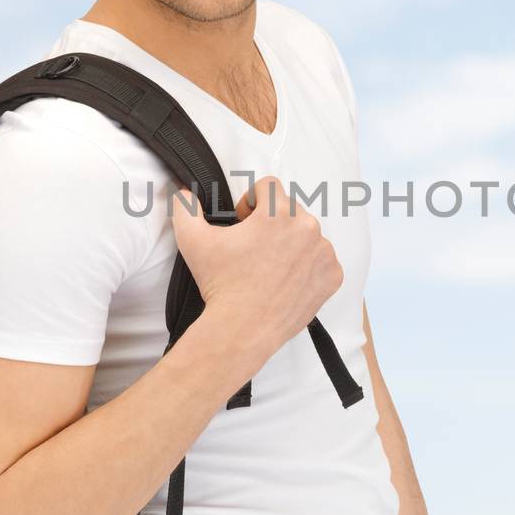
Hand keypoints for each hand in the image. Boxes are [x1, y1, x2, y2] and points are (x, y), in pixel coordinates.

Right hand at [169, 175, 343, 363]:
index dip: (251, 202)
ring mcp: (323, 252)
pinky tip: (286, 281)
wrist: (242, 328)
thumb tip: (182, 193)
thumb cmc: (221, 284)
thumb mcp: (192, 239)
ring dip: (291, 243)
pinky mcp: (332, 275)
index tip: (243, 223)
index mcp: (278, 211)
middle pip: (290, 210)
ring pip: (307, 234)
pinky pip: (322, 260)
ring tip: (270, 267)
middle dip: (271, 223)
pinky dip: (308, 267)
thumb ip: (185, 207)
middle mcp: (307, 227)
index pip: (268, 186)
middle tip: (253, 249)